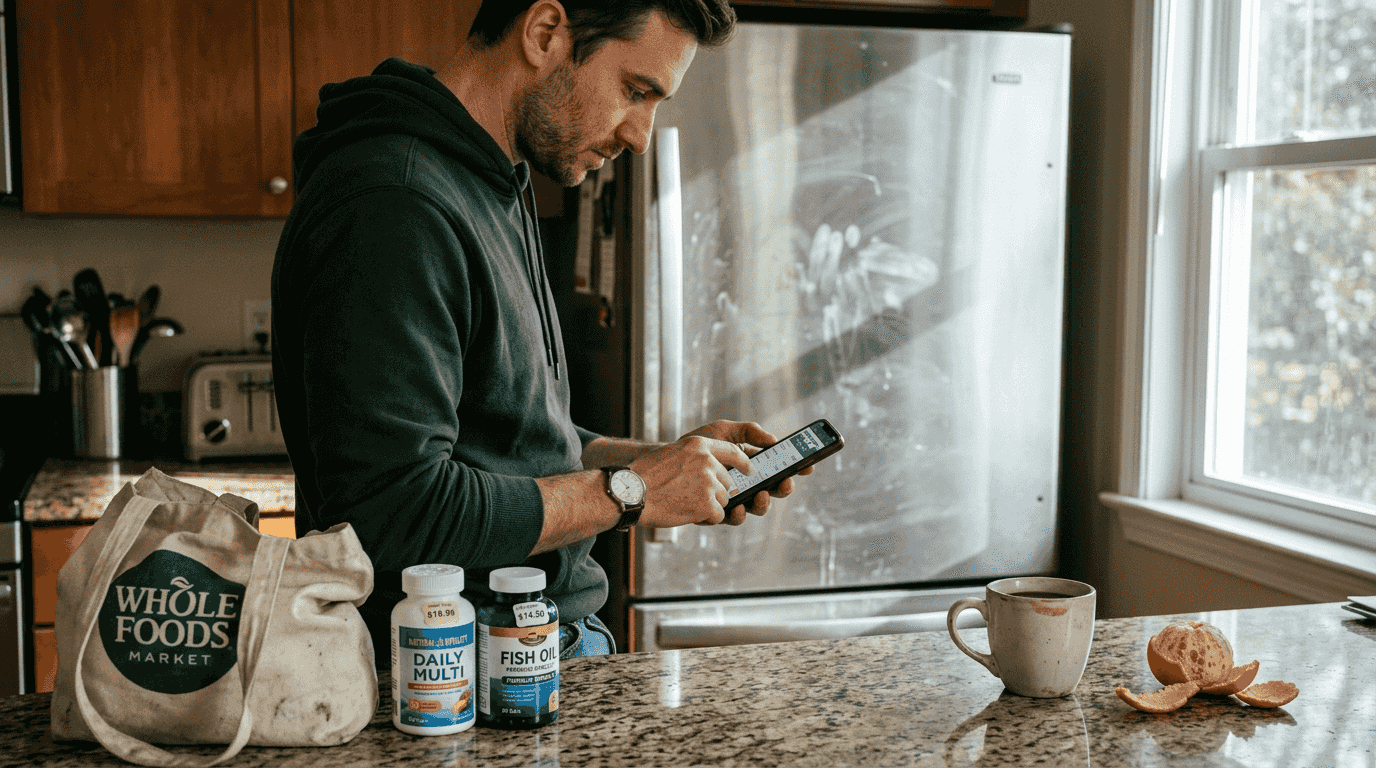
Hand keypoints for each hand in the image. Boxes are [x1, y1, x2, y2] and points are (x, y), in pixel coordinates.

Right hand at [629, 429, 751, 526]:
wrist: (633, 493)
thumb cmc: (646, 475)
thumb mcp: (672, 453)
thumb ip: (695, 456)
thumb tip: (713, 468)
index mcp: (699, 445)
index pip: (733, 450)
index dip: (744, 462)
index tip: (750, 470)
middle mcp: (707, 461)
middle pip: (727, 482)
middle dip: (715, 492)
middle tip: (692, 496)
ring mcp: (708, 483)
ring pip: (724, 500)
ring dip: (709, 506)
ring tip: (685, 503)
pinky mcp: (707, 504)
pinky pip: (718, 515)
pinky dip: (706, 519)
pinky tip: (687, 513)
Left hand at [664, 420, 812, 525]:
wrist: (669, 459)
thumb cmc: (698, 444)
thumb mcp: (725, 430)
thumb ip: (749, 431)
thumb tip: (773, 439)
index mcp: (753, 464)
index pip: (780, 468)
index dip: (797, 468)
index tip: (807, 466)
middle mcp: (747, 484)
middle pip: (774, 491)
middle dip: (783, 488)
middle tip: (784, 482)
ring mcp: (734, 500)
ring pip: (757, 508)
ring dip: (763, 504)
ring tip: (760, 494)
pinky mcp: (718, 512)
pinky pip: (733, 518)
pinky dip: (738, 514)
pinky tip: (737, 507)